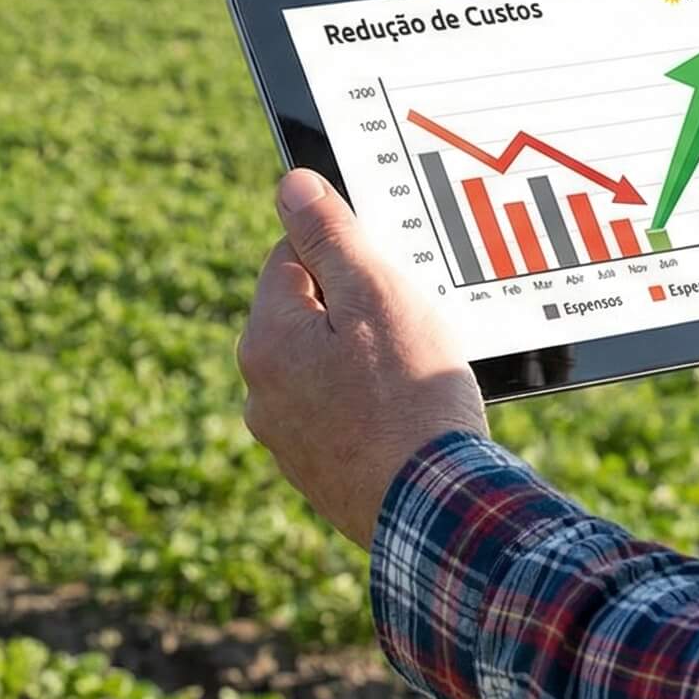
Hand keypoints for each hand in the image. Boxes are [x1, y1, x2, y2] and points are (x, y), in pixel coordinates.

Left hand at [238, 169, 487, 547]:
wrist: (438, 512)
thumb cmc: (410, 396)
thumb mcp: (375, 294)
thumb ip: (330, 235)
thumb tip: (291, 186)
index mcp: (266, 339)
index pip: (292, 257)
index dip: (347, 254)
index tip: (390, 271)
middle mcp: (261, 392)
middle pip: (309, 314)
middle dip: (359, 308)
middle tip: (413, 321)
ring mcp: (287, 440)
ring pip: (327, 366)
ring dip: (367, 359)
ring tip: (418, 372)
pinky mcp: (318, 475)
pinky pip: (342, 414)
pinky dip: (372, 405)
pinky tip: (411, 414)